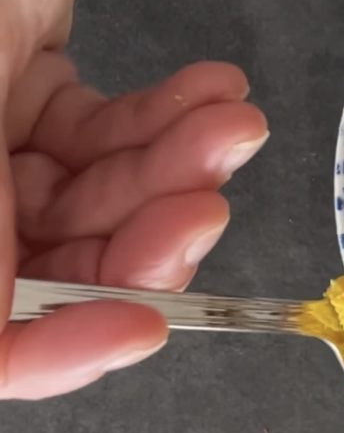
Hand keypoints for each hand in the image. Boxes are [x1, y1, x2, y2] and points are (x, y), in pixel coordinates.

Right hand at [0, 54, 267, 397]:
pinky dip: (164, 119)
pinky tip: (213, 91)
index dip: (53, 348)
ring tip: (231, 122)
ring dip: (172, 168)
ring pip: (89, 198)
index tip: (143, 324)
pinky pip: (103, 132)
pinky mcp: (22, 84)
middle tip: (207, 202)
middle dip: (141, 241)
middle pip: (45, 267)